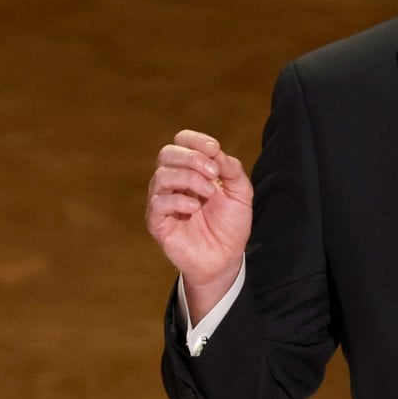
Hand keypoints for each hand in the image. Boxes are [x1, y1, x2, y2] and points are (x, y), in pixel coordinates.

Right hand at [146, 129, 252, 316]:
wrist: (226, 258)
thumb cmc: (231, 225)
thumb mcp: (240, 192)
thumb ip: (231, 169)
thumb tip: (215, 150)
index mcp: (192, 170)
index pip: (181, 142)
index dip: (195, 140)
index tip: (214, 149)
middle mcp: (174, 182)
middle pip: (167, 153)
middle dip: (192, 157)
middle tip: (213, 173)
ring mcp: (164, 201)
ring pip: (161, 175)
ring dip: (189, 178)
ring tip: (209, 192)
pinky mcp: (157, 222)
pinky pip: (157, 203)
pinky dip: (177, 200)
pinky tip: (194, 208)